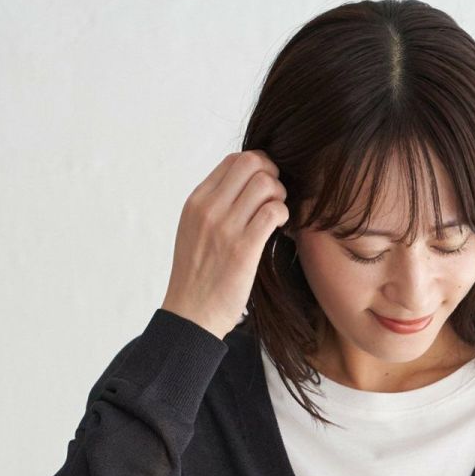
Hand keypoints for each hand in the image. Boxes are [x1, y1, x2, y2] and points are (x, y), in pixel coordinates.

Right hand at [160, 149, 288, 341]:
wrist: (191, 314)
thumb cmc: (198, 277)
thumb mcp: (194, 231)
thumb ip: (213, 207)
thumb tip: (242, 188)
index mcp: (196, 201)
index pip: (233, 160)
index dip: (258, 166)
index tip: (264, 185)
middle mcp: (209, 209)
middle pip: (252, 162)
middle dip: (272, 174)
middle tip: (275, 197)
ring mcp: (225, 228)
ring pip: (265, 183)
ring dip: (280, 195)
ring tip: (277, 215)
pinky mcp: (243, 249)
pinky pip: (273, 211)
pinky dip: (283, 215)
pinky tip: (279, 228)